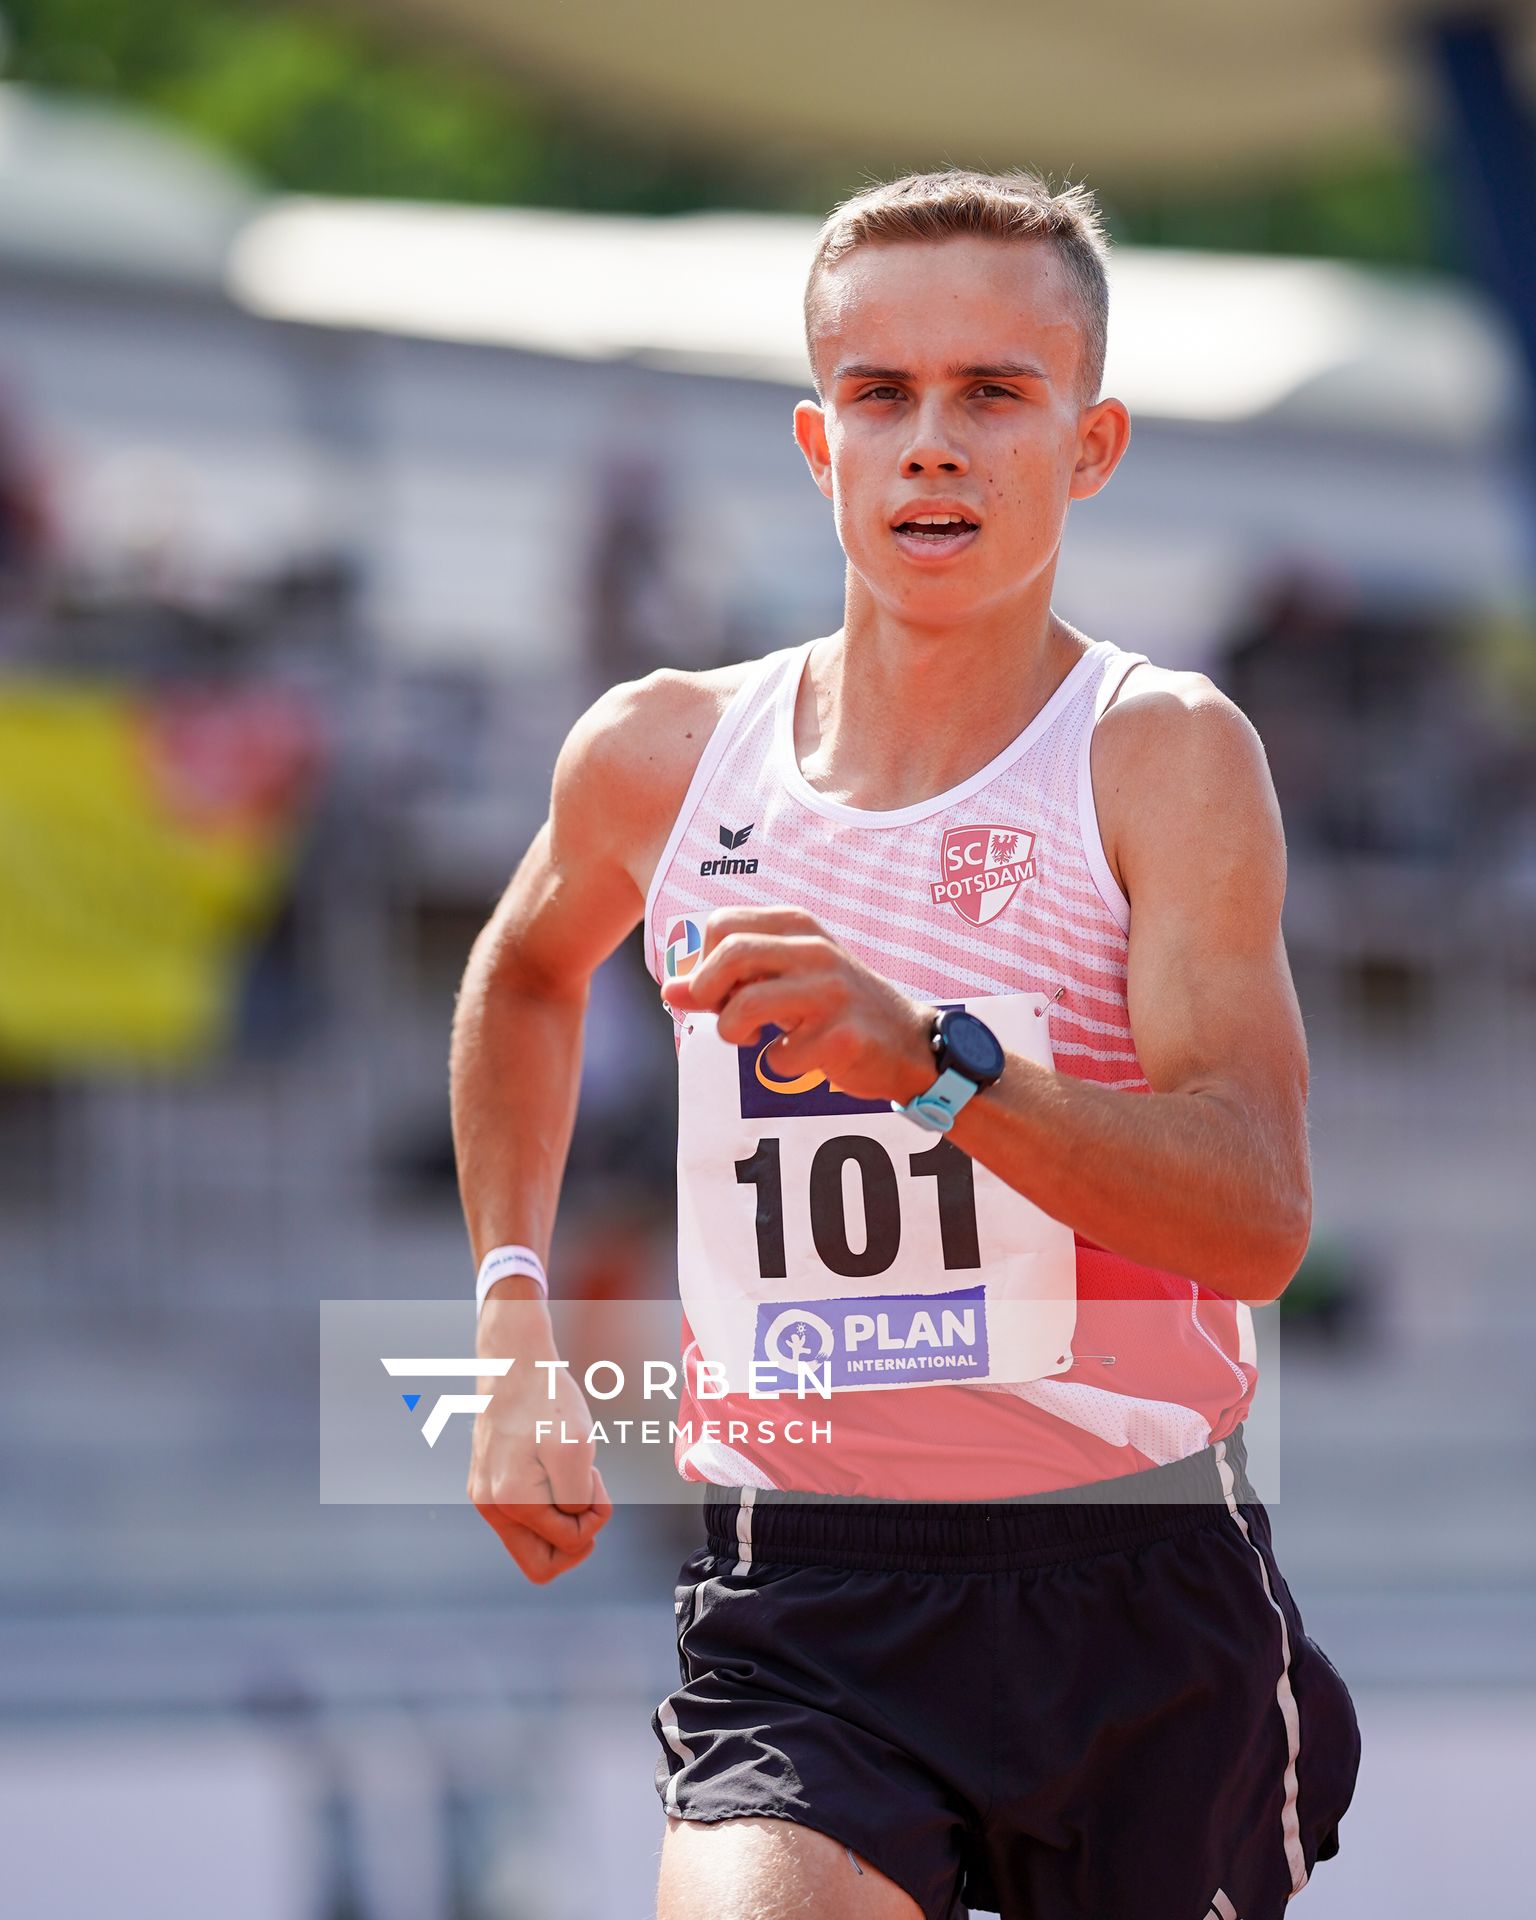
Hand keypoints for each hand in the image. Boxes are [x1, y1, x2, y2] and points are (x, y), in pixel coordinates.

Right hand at [467, 1320, 611, 1583]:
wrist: (512, 1361)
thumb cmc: (546, 1399)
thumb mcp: (576, 1448)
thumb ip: (576, 1500)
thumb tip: (572, 1524)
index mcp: (513, 1502)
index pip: (570, 1543)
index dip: (595, 1517)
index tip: (593, 1478)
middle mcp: (492, 1507)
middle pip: (541, 1564)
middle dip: (575, 1537)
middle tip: (586, 1496)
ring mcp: (486, 1497)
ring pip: (534, 1540)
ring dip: (562, 1514)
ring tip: (567, 1472)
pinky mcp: (488, 1484)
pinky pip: (525, 1516)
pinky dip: (547, 1499)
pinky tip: (552, 1466)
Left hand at [660, 906, 935, 1104]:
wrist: (909, 1042)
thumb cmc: (834, 1006)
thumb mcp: (785, 978)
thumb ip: (728, 980)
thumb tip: (670, 989)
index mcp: (798, 926)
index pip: (720, 923)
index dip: (703, 961)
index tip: (717, 988)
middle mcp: (816, 950)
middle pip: (729, 955)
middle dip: (708, 992)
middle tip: (721, 1015)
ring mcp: (832, 993)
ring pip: (747, 1005)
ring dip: (733, 1031)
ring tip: (751, 1038)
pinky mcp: (842, 1037)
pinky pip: (779, 1056)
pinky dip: (777, 1065)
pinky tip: (799, 1057)